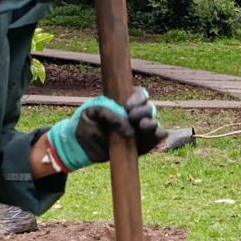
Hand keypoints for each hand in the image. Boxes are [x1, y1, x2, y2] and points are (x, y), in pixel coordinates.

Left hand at [41, 85, 188, 172]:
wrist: (81, 145)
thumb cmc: (86, 124)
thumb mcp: (91, 112)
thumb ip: (107, 112)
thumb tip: (126, 124)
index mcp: (125, 102)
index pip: (140, 95)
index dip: (138, 99)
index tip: (127, 107)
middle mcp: (135, 115)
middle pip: (149, 108)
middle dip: (143, 111)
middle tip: (132, 117)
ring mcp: (139, 130)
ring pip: (154, 123)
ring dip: (152, 123)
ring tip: (142, 126)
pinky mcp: (141, 145)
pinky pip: (155, 139)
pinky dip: (159, 136)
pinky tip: (157, 134)